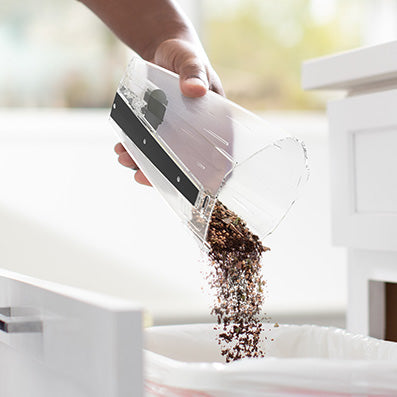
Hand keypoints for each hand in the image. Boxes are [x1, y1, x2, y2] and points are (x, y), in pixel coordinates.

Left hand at [115, 38, 223, 185]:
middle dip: (162, 174)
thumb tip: (195, 90)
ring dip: (143, 163)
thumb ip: (194, 73)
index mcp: (214, 122)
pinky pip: (148, 146)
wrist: (165, 48)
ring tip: (124, 158)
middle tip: (140, 175)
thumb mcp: (191, 61)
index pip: (217, 156)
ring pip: (163, 158)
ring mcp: (176, 133)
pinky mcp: (158, 129)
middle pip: (184, 164)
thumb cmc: (185, 55)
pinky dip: (134, 150)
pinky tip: (121, 148)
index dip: (205, 177)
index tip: (188, 188)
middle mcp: (197, 133)